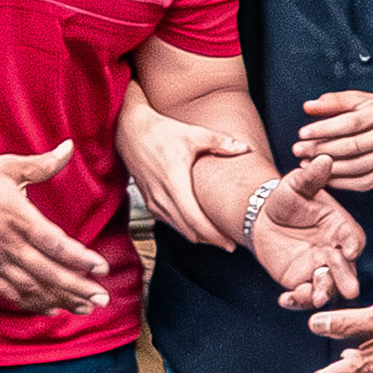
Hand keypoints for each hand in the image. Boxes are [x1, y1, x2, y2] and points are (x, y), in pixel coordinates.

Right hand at [0, 144, 113, 315]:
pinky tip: (50, 308)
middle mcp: (9, 243)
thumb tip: (68, 148)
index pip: (55, 244)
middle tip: (101, 298)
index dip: (80, 258)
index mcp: (18, 217)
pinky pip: (11, 291)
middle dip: (78, 287)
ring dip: (60, 299)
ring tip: (84, 308)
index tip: (101, 267)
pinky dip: (32, 303)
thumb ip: (42, 164)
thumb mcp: (9, 167)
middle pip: (49, 272)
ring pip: (33, 286)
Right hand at [114, 95, 251, 247]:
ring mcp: (152, 199)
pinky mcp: (147, 199)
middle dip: (209, 240)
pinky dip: (181, 227)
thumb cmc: (160, 131)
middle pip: (188, 230)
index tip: (229, 244)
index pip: (195, 221)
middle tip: (228, 243)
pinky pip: (166, 221)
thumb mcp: (192, 134)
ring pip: (176, 228)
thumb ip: (220, 142)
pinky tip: (192, 225)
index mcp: (174, 183)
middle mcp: (161, 195)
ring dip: (195, 235)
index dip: (214, 236)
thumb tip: (244, 148)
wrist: (128, 129)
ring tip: (214, 236)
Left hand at [249, 154, 368, 311]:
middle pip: (345, 268)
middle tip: (348, 288)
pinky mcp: (300, 280)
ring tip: (317, 296)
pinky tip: (285, 299)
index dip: (352, 244)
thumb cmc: (286, 199)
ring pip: (327, 285)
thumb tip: (324, 158)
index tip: (349, 250)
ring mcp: (318, 268)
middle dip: (345, 277)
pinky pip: (303, 295)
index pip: (353, 238)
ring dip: (324, 292)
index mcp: (340, 227)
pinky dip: (297, 300)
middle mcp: (334, 251)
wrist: (263, 216)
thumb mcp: (295, 185)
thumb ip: (310, 177)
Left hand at [294, 92, 372, 193]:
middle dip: (321, 150)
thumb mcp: (359, 99)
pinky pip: (364, 182)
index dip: (324, 129)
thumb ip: (333, 101)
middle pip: (352, 146)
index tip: (302, 133)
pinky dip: (342, 183)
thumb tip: (308, 107)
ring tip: (305, 164)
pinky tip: (324, 178)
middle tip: (298, 151)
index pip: (350, 123)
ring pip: (357, 167)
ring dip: (328, 169)